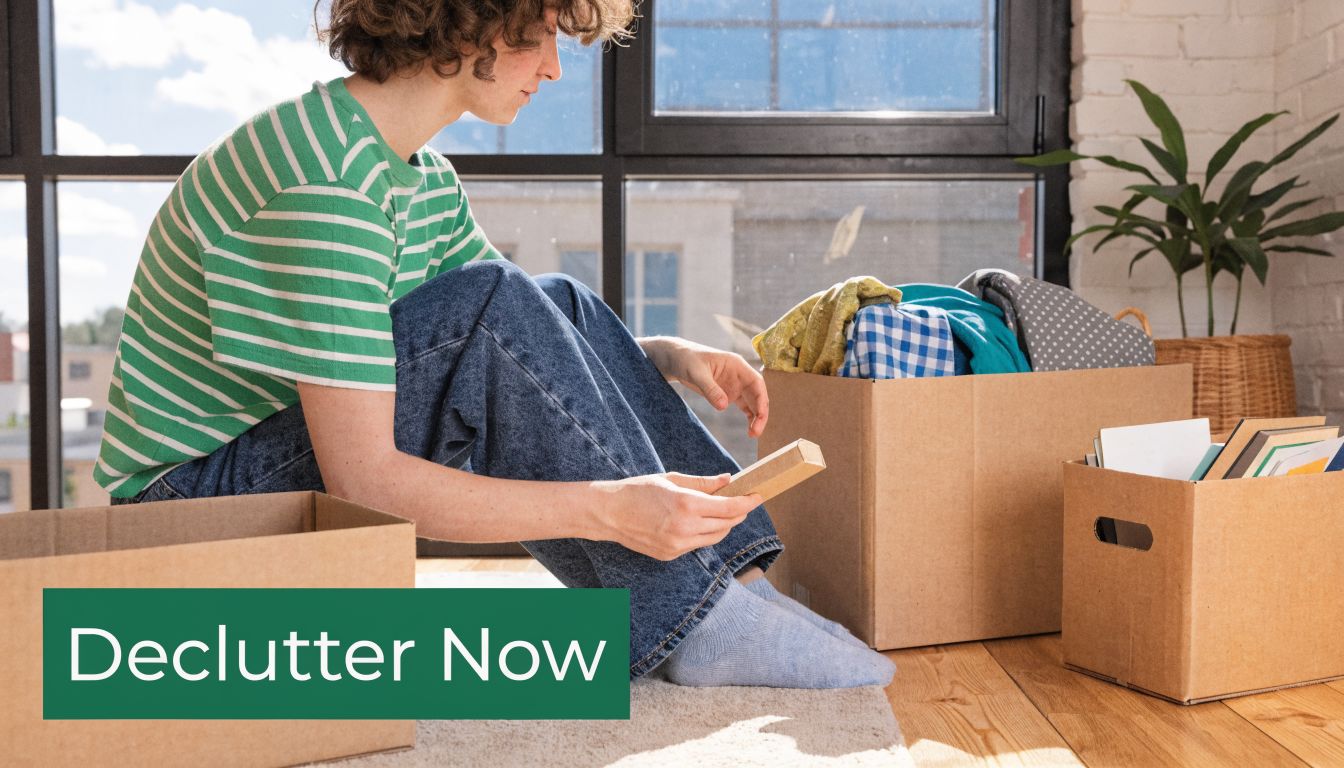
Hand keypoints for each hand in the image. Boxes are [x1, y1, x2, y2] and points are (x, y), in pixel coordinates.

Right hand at [589, 473, 762, 560]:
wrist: (608, 513)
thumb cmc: (639, 490)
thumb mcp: (672, 480)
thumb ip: (703, 483)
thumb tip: (728, 480)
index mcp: (687, 505)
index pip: (730, 508)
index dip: (748, 502)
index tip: (758, 496)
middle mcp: (685, 528)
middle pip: (727, 524)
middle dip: (739, 513)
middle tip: (744, 501)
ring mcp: (678, 545)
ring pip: (715, 537)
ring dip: (724, 525)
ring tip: (724, 512)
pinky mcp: (671, 555)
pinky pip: (698, 544)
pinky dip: (705, 533)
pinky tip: (701, 522)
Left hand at [640, 336, 769, 437]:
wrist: (676, 360)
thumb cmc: (687, 359)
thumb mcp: (696, 373)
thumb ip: (710, 389)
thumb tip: (723, 406)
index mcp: (737, 365)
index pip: (756, 382)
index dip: (761, 399)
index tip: (760, 415)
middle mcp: (740, 375)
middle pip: (757, 395)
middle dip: (760, 413)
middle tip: (756, 431)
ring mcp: (735, 385)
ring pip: (752, 402)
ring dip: (756, 417)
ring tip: (753, 434)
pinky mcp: (728, 394)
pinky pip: (744, 406)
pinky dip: (748, 417)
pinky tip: (749, 429)